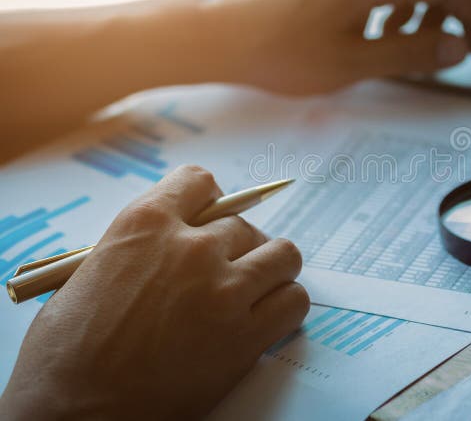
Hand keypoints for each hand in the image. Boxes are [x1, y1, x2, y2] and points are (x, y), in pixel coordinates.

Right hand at [0, 165, 309, 419]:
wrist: (75, 413)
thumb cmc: (67, 353)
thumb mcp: (90, 273)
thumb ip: (139, 247)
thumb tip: (173, 240)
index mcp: (145, 224)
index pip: (198, 181)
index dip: (208, 199)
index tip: (211, 216)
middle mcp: (191, 248)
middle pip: (243, 224)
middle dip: (237, 246)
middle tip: (226, 271)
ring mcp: (225, 290)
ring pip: (283, 254)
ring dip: (272, 269)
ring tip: (257, 289)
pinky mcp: (247, 334)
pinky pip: (294, 300)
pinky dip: (286, 306)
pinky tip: (267, 318)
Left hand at [201, 0, 470, 93]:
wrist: (219, 35)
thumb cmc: (276, 52)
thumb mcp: (352, 64)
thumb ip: (411, 54)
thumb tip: (456, 48)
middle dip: (461, 12)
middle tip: (470, 51)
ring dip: (429, 9)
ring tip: (417, 49)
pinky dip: (402, 4)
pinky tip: (384, 35)